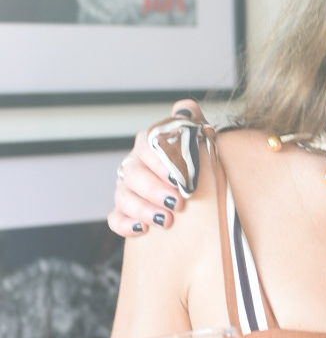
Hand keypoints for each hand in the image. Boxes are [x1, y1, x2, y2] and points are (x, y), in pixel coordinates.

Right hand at [109, 99, 204, 236]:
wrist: (197, 192)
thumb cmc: (197, 164)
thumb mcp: (198, 140)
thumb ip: (191, 122)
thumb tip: (186, 108)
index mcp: (150, 145)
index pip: (146, 145)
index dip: (161, 162)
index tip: (179, 177)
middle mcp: (135, 165)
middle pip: (133, 173)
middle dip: (155, 189)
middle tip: (178, 202)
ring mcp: (127, 189)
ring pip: (123, 197)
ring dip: (144, 209)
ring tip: (166, 220)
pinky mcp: (125, 213)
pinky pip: (115, 218)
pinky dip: (125, 225)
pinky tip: (142, 230)